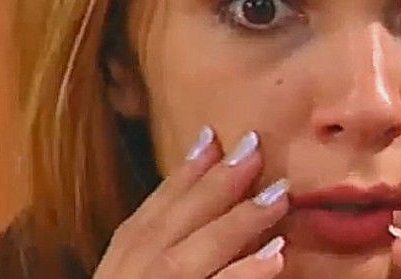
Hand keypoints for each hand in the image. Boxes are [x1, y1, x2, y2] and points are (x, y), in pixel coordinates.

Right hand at [93, 127, 288, 278]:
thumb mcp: (134, 273)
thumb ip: (161, 240)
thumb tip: (202, 189)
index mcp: (121, 262)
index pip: (152, 210)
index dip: (181, 173)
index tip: (211, 136)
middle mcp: (130, 277)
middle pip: (172, 224)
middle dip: (214, 184)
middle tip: (253, 147)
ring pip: (190, 258)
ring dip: (236, 223)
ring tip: (279, 194)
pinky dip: (242, 276)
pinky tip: (274, 256)